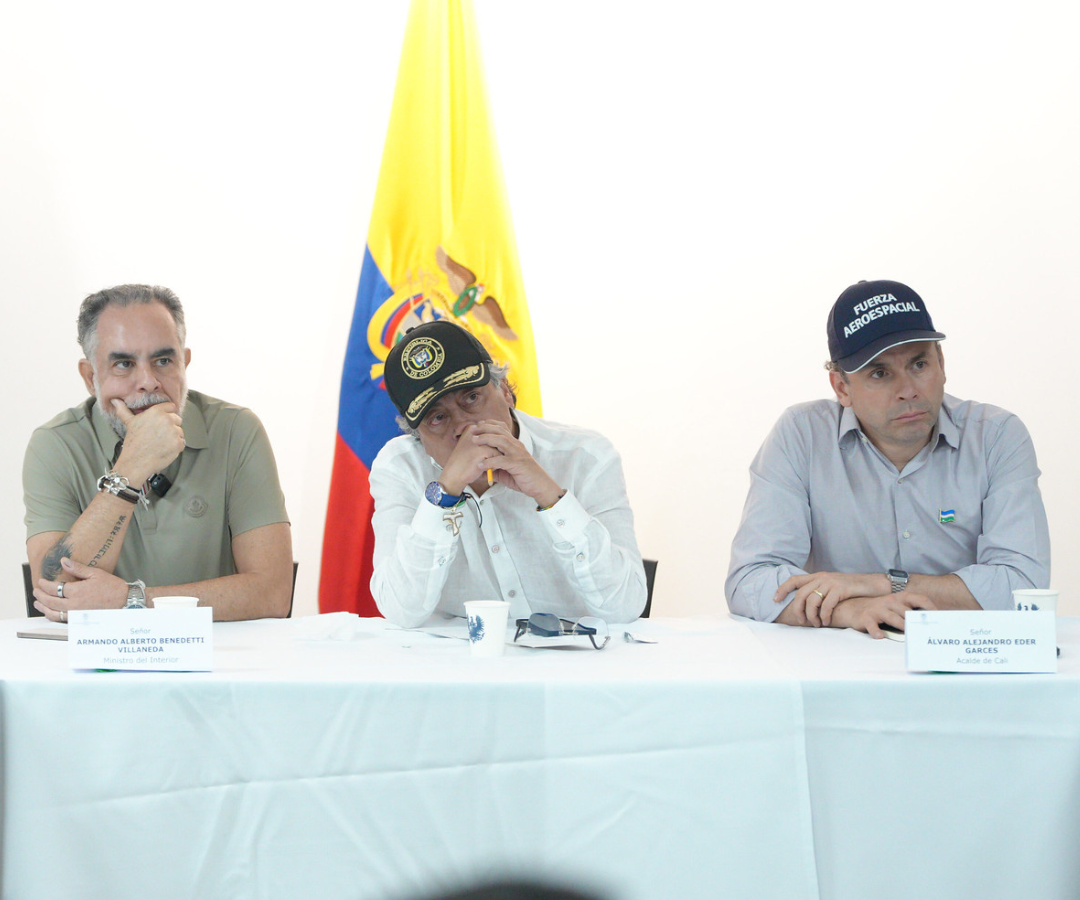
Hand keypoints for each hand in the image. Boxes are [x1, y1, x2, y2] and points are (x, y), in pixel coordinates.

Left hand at [34, 557, 126, 620]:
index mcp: (77, 591)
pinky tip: (50, 612)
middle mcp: (74, 604)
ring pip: (53, 612)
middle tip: (36, 591)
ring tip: (38, 603)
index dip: (44, 585)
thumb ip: (77, 568)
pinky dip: (52, 615)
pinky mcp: (79, 620)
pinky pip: (61, 619)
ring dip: (43, 608)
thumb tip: (63, 561)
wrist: (124, 601)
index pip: (54, 588)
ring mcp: (76, 614)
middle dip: (40, 595)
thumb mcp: (95, 573)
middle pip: (50, 601)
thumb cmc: (112, 587)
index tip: (41, 581)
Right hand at [111, 399, 184, 483]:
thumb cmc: (133, 442)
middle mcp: (167, 419)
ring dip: (173, 437)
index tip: (162, 421)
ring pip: (180, 431)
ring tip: (160, 442)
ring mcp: (174, 431)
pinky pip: (182, 442)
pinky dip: (176, 446)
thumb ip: (124, 409)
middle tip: (159, 434)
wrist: (136, 462)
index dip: (167, 413)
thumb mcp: (129, 422)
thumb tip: (115, 400)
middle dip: (170, 426)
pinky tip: (164, 448)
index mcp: (156, 411)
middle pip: (177, 419)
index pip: (171, 406)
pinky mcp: (178, 443)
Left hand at [468, 420, 562, 505]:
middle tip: (472, 429)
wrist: (540, 486)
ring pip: (501, 440)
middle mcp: (516, 446)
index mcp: (515, 445)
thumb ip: (493, 468)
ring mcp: (517, 454)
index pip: (502, 428)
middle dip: (485, 428)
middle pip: (499, 431)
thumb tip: (479, 470)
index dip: (490, 424)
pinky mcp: (517, 464)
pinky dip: (490, 462)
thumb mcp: (506, 471)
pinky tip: (480, 465)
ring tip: (474, 441)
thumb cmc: (524, 478)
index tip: (478, 424)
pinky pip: (501, 460)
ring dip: (486, 439)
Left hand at [776, 571, 890, 626]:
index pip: (794, 580)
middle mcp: (822, 577)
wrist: (872, 585)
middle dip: (798, 610)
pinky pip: (826, 605)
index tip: (774, 599)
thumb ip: (820, 591)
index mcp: (817, 576)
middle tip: (802, 622)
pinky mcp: (840, 589)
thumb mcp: (832, 586)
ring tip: (816, 624)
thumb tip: (806, 604)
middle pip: (801, 594)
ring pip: (812, 601)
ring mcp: (831, 582)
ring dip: (812, 616)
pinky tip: (827, 622)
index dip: (782, 589)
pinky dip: (824, 615)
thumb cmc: (851, 589)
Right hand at [831, 592, 937, 638]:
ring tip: (908, 632)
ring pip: (892, 617)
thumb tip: (931, 622)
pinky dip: (876, 631)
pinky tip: (880, 636)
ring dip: (901, 625)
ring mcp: (877, 609)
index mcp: (900, 598)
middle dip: (916, 620)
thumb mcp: (896, 606)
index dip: (930, 607)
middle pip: (906, 611)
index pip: (919, 599)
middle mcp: (889, 602)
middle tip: (926, 630)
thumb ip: (910, 611)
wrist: (853, 608)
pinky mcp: (866, 618)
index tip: (939, 617)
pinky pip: (872, 625)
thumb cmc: (881, 610)